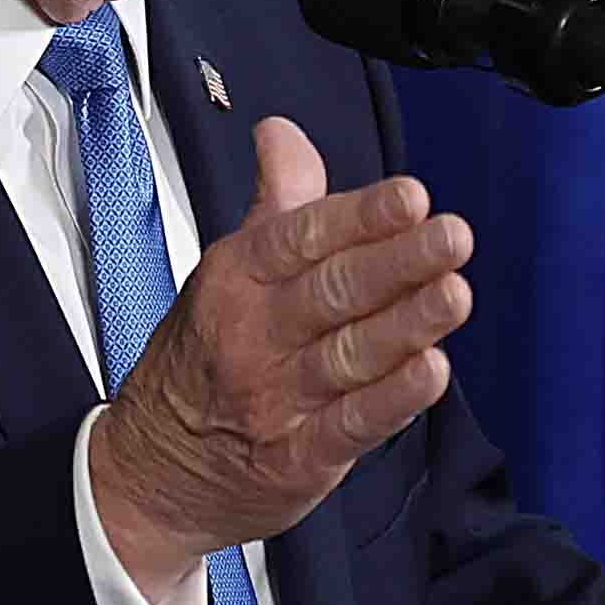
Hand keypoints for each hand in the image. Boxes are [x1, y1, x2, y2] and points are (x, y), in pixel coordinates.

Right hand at [89, 115, 469, 604]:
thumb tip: (283, 134)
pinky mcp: (297, 457)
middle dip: (397, 261)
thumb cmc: (199, 363)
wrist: (151, 470)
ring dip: (406, 324)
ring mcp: (276, 399)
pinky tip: (430, 373)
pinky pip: (350, 425)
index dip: (360, 216)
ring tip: (453, 294)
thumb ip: (276, 205)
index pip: (303, 237)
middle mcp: (255, 335)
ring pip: (349, 354)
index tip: (410, 196)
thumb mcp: (225, 274)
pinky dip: (391, 400)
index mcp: (237, 280)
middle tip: (450, 236)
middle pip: (333, 291)